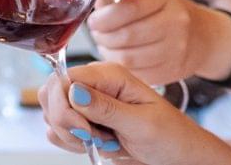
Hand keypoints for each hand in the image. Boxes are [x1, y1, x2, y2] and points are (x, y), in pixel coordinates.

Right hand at [38, 62, 230, 163]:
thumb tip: (73, 91)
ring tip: (102, 141)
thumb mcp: (142, 124)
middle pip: (51, 93)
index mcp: (109, 75)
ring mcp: (86, 102)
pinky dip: (70, 141)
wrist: (179, 156)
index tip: (85, 129)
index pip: (64, 78)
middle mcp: (94, 84)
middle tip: (93, 137)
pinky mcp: (83, 119)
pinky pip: (58, 128)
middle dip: (65, 121)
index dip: (65, 105)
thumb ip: (106, 108)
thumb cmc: (171, 137)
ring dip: (70, 134)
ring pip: (51, 113)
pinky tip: (93, 144)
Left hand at [89, 0, 220, 85]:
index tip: (94, 21)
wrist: (202, 36)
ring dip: (108, 52)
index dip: (104, 17)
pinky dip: (121, 66)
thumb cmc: (164, 11)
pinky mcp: (172, 70)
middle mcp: (175, 21)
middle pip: (126, 35)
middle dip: (102, 36)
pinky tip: (119, 57)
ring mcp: (176, 48)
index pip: (129, 7)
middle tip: (97, 34)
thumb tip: (92, 2)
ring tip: (106, 45)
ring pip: (128, 57)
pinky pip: (136, 72)